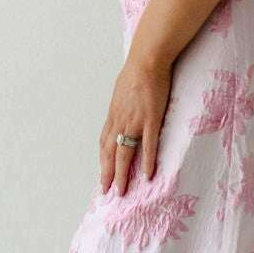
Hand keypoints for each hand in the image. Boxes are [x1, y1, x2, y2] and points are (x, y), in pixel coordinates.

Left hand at [98, 59, 170, 196]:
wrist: (147, 61)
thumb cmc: (136, 72)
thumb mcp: (122, 90)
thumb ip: (122, 104)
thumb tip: (123, 108)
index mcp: (114, 114)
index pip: (105, 142)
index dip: (103, 160)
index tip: (102, 174)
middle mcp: (120, 121)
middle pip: (110, 152)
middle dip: (107, 173)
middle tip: (106, 191)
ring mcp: (135, 122)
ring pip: (125, 153)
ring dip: (122, 174)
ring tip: (121, 191)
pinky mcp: (151, 120)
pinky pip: (148, 146)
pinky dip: (147, 162)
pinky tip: (147, 175)